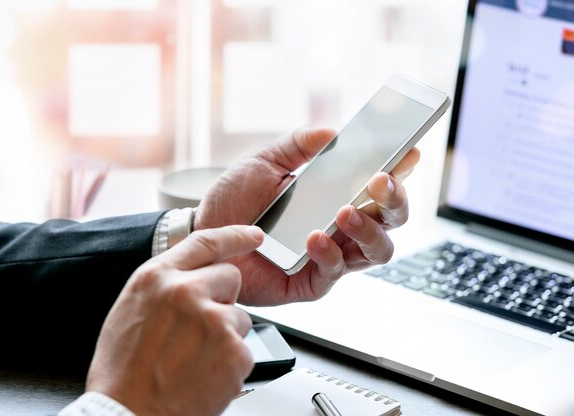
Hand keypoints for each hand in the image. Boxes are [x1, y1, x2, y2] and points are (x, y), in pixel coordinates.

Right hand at [86, 226, 263, 415]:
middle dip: (223, 298)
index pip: (205, 242)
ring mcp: (213, 320)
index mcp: (157, 279)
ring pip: (240, 316)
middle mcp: (186, 292)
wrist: (126, 415)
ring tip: (195, 359)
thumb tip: (190, 277)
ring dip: (226, 335)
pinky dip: (230, 365)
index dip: (235, 235)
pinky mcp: (233, 351)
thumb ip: (164, 287)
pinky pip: (245, 350)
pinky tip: (204, 375)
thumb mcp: (130, 312)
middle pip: (231, 277)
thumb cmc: (123, 372)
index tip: (253, 235)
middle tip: (201, 327)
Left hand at [195, 127, 419, 305]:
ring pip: (376, 251)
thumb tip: (332, 132)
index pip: (379, 187)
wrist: (204, 236)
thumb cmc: (235, 201)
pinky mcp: (310, 283)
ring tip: (344, 211)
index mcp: (336, 197)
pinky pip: (335, 273)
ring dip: (368, 229)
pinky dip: (330, 254)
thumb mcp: (264, 163)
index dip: (400, 171)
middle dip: (394, 200)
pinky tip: (314, 238)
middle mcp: (340, 229)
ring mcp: (329, 257)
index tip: (408, 152)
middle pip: (390, 221)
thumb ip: (296, 145)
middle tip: (380, 182)